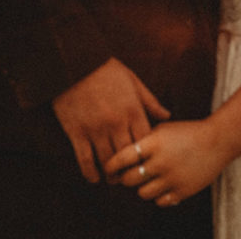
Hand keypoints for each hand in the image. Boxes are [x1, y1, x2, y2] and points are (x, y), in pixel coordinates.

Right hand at [52, 58, 169, 183]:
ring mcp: (96, 129)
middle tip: (131, 176)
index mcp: (133, 110)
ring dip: (111, 175)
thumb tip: (167, 116)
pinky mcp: (77, 132)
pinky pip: (85, 160)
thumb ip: (150, 101)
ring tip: (114, 179)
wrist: (73, 62)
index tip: (147, 162)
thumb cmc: (105, 69)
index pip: (145, 142)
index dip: (147, 155)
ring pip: (107, 162)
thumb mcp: (132, 80)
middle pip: (128, 156)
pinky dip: (90, 173)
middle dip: (131, 169)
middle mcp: (116, 123)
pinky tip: (94, 178)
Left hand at [104, 120, 229, 207]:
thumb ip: (143, 141)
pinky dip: (158, 196)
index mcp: (154, 143)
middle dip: (125, 178)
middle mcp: (161, 161)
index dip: (111, 165)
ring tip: (146, 181)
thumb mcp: (163, 130)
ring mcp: (172, 178)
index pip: (122, 158)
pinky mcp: (183, 191)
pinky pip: (160, 201)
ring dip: (141, 188)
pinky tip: (162, 186)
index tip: (108, 169)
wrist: (218, 140)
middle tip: (126, 176)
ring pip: (142, 194)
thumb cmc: (187, 133)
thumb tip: (118, 155)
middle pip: (129, 179)